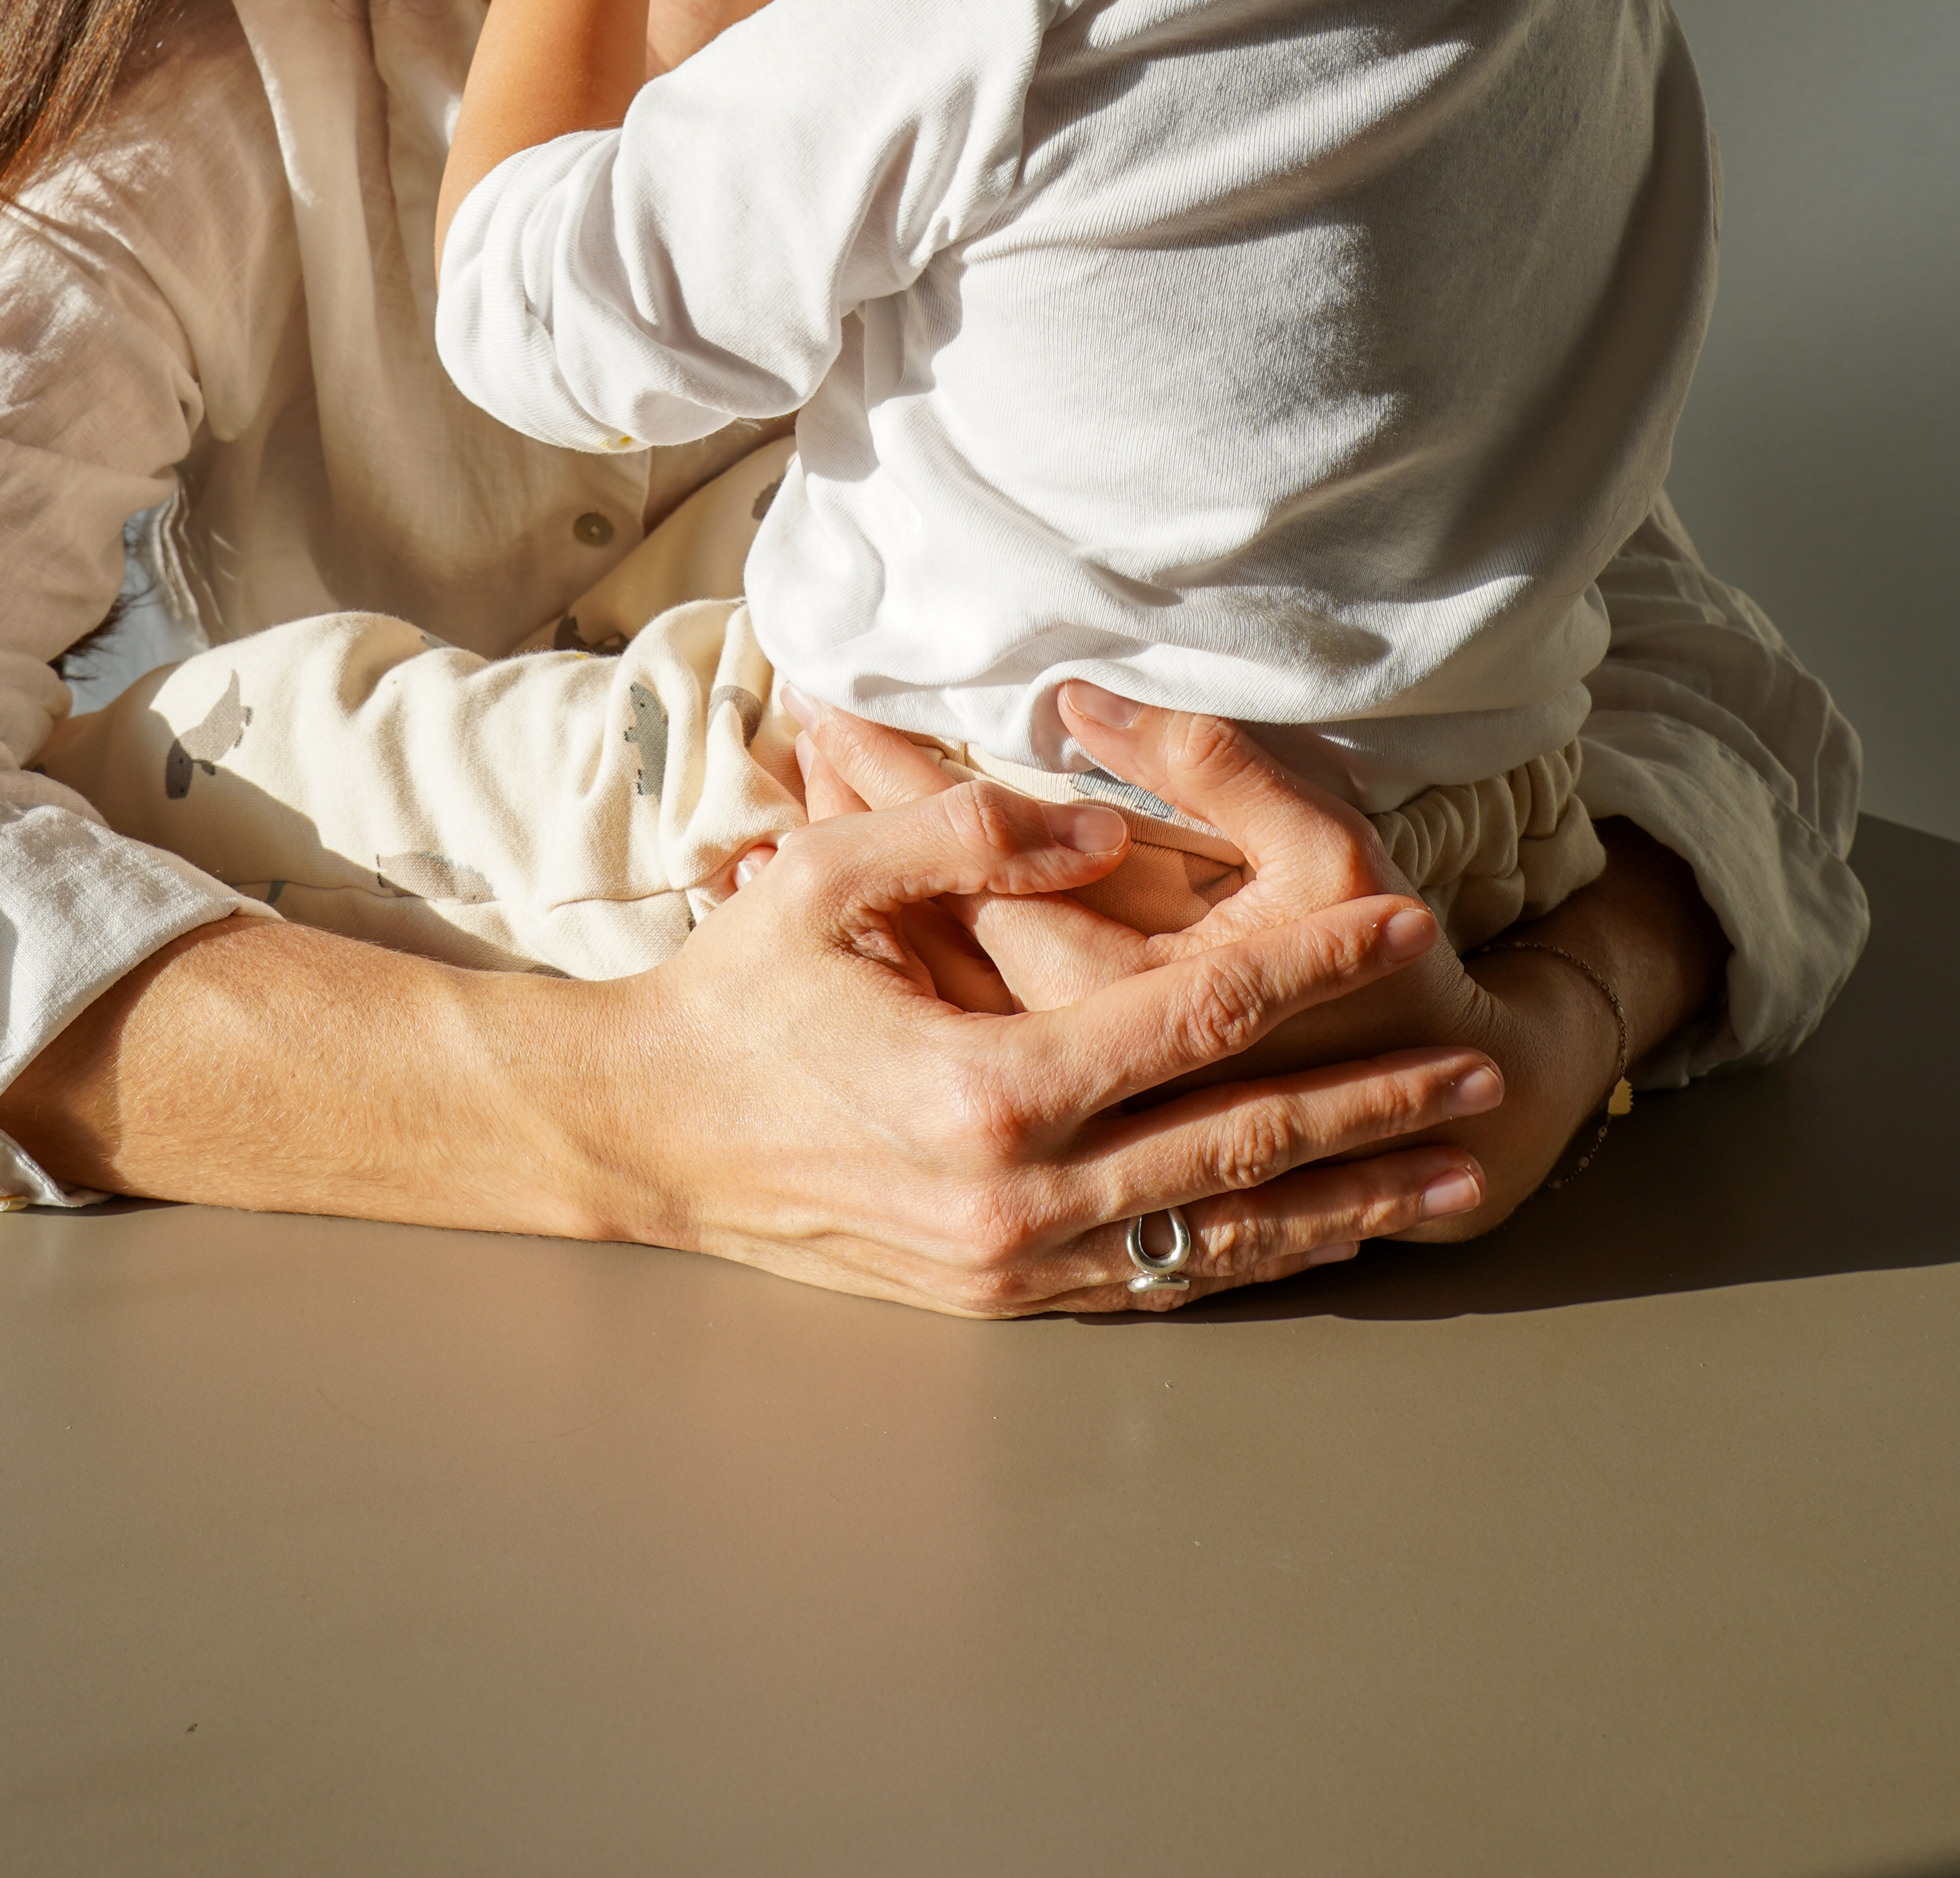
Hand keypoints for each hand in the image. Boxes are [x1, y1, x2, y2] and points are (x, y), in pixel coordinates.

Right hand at [796, 692, 1718, 1242]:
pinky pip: (1160, 1283)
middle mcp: (1014, 1194)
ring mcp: (1011, 1263)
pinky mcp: (999, 1297)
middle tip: (1480, 1066)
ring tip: (1452, 1171)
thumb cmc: (733, 995)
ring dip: (1345, 1199)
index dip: (1313, 963)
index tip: (1403, 916)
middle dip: (1374, 1101)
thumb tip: (1096, 827)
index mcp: (982, 1086)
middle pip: (1241, 1141)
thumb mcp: (826, 882)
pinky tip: (1322, 1237)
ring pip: (1221, 1234)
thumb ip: (964, 838)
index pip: (1197, 1017)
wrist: (645, 1135)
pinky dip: (1256, 1259)